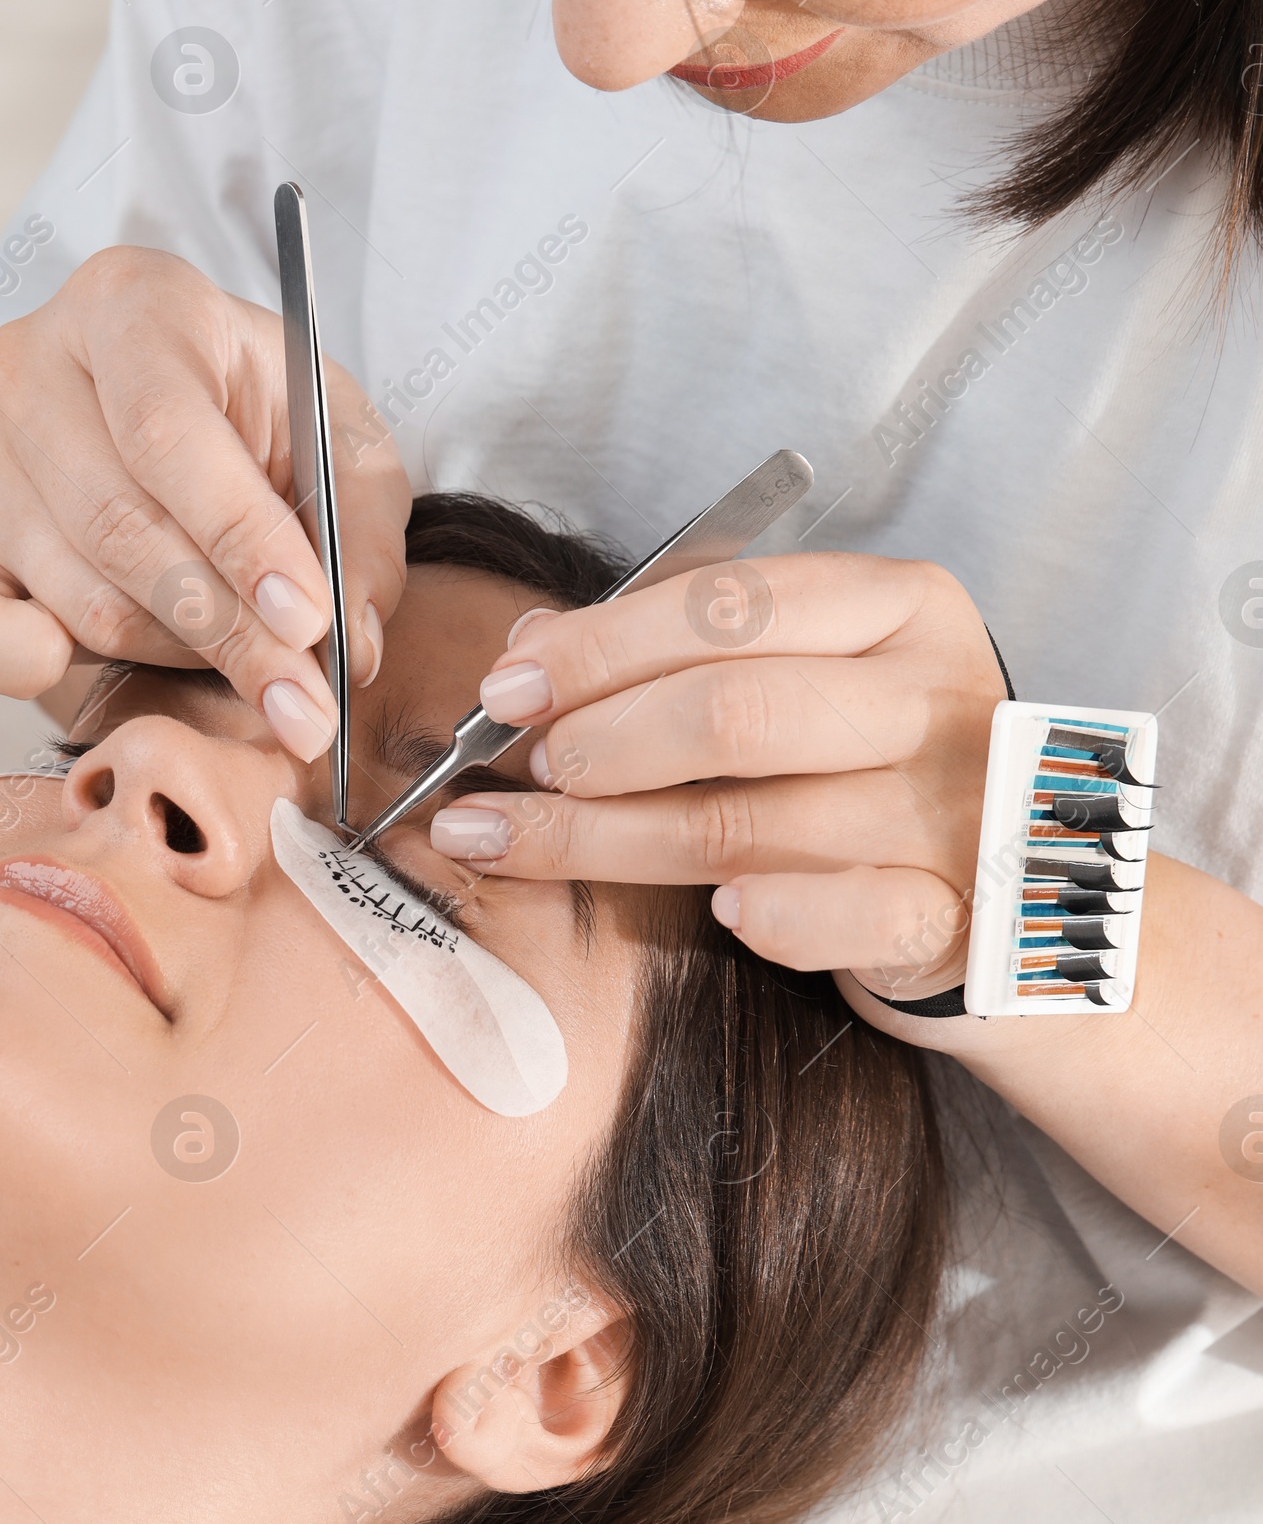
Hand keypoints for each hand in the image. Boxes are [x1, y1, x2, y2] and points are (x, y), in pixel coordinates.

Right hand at [0, 247, 410, 755]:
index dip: (239, 532)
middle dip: (225, 623)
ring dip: (179, 651)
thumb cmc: (263, 409)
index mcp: (130, 303)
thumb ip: (357, 528)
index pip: (164, 427)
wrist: (190, 404)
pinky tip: (85, 672)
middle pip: (119, 521)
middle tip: (305, 697)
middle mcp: (32, 367)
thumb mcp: (340, 433)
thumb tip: (347, 648)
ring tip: (260, 672)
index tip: (307, 618)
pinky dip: (20, 664)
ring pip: (78, 590)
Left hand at [429, 552, 1005, 998]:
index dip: (601, 647)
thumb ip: (673, 648)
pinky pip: (840, 919)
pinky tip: (713, 913)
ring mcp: (959, 811)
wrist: (1016, 879)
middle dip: (603, 741)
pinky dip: (767, 917)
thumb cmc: (865, 755)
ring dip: (610, 839)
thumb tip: (529, 645)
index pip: (728, 606)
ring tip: (518, 838)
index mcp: (900, 604)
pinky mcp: (958, 915)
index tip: (507, 688)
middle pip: (735, 710)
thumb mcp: (794, 668)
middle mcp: (938, 696)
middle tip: (527, 768)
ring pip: (750, 825)